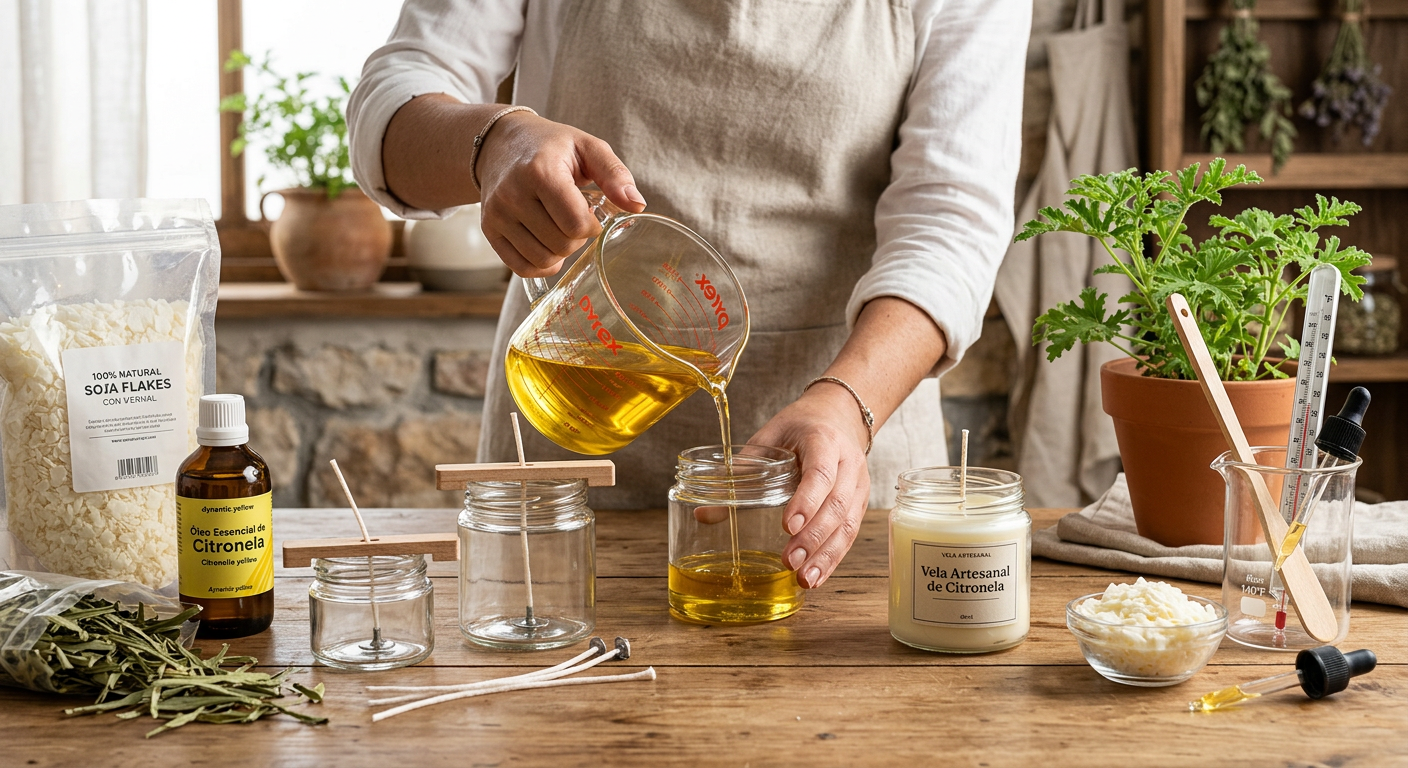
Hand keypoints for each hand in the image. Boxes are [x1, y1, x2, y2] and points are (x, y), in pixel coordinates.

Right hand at [475, 113, 645, 277]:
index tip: (590, 212)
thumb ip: (615, 175)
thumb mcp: (587, 147)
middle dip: (577, 237)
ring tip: (558, 226)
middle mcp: (512, 195)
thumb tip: (637, 205)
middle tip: (573, 218)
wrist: (500, 144)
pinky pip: (521, 268)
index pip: (575, 224)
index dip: (592, 225)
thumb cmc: (550, 146)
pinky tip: (546, 244)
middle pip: (561, 245)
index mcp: (540, 172)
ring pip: (542, 260)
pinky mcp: (489, 230)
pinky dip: (540, 265)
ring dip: (560, 252)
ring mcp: (497, 215)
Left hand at [749, 383, 870, 588]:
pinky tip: (817, 576)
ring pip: (847, 524)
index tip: (787, 525)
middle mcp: (848, 464)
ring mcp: (859, 485)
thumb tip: (704, 513)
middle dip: (813, 537)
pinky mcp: (860, 503)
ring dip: (826, 555)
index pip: (820, 473)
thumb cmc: (800, 426)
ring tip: (804, 579)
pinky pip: (850, 533)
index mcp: (824, 441)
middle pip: (836, 505)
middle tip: (790, 561)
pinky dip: (834, 558)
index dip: (806, 500)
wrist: (839, 416)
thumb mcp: (769, 437)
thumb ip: (742, 471)